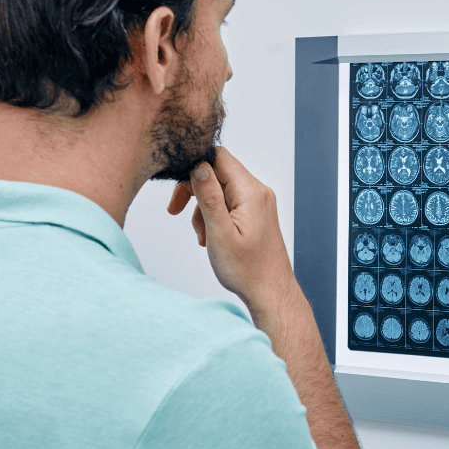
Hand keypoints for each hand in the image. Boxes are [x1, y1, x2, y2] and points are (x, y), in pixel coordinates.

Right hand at [167, 147, 294, 312]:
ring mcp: (258, 202)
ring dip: (203, 208)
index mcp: (251, 192)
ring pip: (220, 189)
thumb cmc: (247, 269)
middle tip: (179, 212)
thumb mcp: (220, 232)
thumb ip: (208, 196)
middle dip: (195, 192)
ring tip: (204, 236)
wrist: (270, 291)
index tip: (180, 193)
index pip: (218, 157)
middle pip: (217, 172)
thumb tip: (198, 165)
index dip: (194, 168)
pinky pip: (228, 203)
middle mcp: (258, 192)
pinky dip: (214, 216)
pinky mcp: (255, 213)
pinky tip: (211, 237)